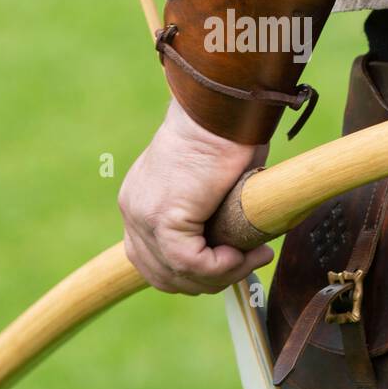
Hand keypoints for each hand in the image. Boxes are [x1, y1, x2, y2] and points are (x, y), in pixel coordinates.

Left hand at [118, 99, 273, 293]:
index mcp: (142, 201)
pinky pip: (190, 262)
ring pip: (177, 274)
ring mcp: (143, 215)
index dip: (193, 274)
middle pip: (162, 275)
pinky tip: (245, 253)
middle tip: (249, 263)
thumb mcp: (214, 184)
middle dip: (209, 280)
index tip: (233, 263)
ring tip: (253, 257)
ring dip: (220, 275)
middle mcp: (134, 210)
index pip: (154, 261)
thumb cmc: (228, 132)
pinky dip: (221, 266)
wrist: (223, 107)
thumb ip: (214, 215)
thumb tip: (239, 243)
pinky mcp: (163, 217)